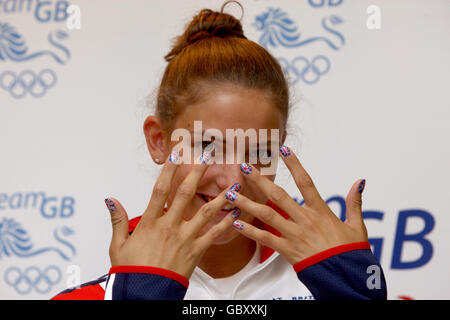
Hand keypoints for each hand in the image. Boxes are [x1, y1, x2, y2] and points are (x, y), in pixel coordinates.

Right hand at [104, 152, 237, 278]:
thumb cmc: (132, 272)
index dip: (168, 170)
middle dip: (197, 173)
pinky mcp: (195, 252)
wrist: (145, 294)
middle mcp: (169, 226)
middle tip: (207, 157)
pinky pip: (213, 235)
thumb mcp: (118, 245)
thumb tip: (111, 200)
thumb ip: (117, 220)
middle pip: (185, 193)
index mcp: (149, 222)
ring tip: (232, 184)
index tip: (176, 154)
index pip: (160, 190)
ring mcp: (184, 238)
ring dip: (220, 197)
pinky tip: (235, 214)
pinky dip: (225, 224)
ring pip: (205, 212)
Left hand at [224, 146, 367, 264]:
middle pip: (278, 196)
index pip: (306, 182)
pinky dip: (250, 231)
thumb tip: (359, 182)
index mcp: (321, 211)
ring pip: (266, 215)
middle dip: (259, 180)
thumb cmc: (351, 252)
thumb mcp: (357, 226)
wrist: (346, 278)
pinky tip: (237, 223)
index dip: (294, 164)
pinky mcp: (288, 250)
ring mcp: (294, 235)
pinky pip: (266, 239)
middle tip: (244, 168)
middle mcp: (305, 220)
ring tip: (231, 194)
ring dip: (247, 203)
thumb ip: (354, 202)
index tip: (283, 150)